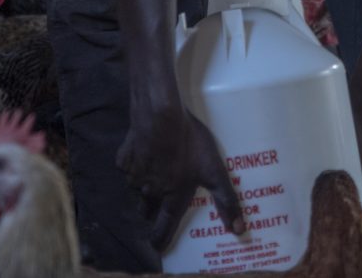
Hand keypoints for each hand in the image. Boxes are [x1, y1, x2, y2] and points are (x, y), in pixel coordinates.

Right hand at [117, 104, 244, 250]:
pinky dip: (135, 166)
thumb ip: (226, 200)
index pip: (162, 230)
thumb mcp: (214, 172)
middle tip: (161, 204)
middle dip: (153, 212)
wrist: (160, 115)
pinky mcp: (122, 159)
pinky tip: (146, 153)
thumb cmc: (190, 144)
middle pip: (146, 211)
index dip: (160, 240)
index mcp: (170, 199)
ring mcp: (132, 176)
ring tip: (156, 175)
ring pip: (135, 191)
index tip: (159, 246)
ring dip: (143, 189)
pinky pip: (127, 169)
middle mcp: (148, 193)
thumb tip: (239, 230)